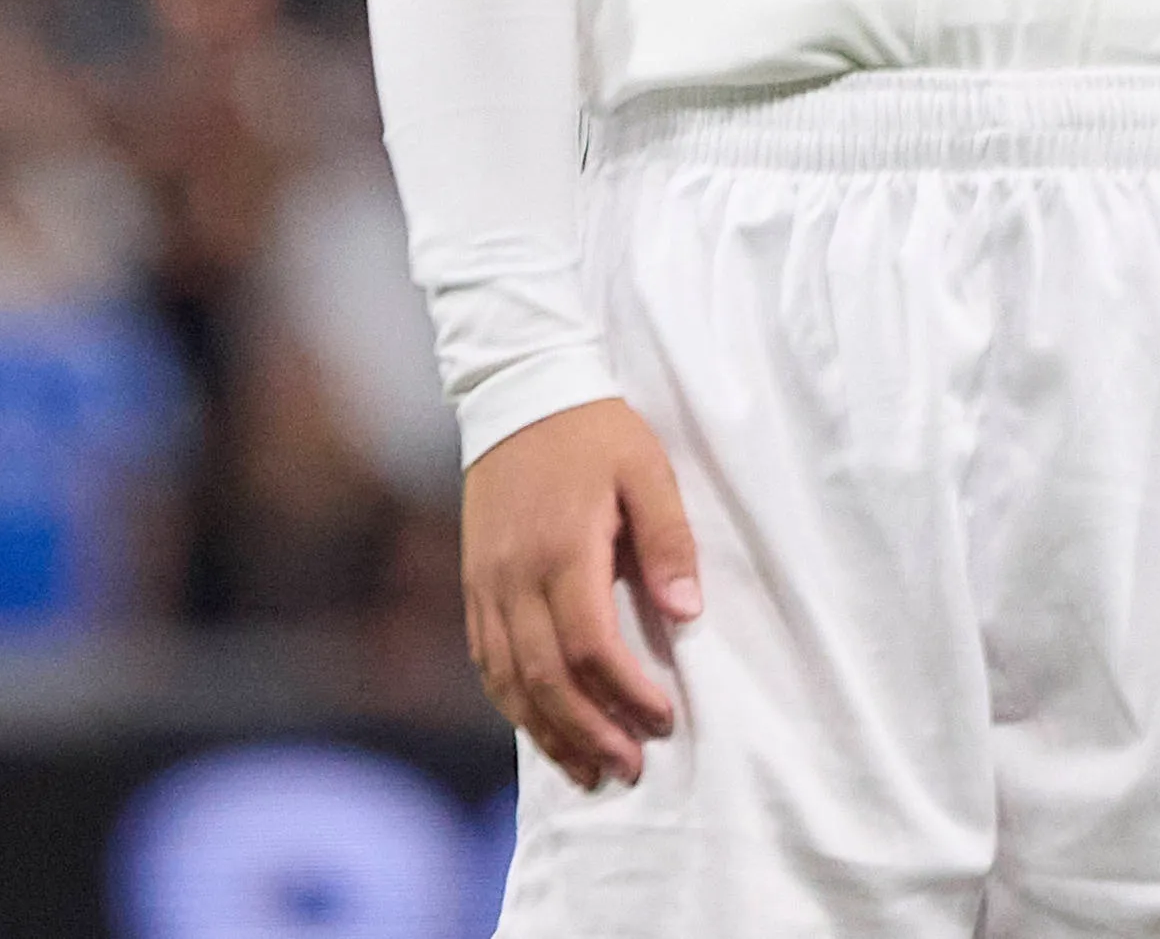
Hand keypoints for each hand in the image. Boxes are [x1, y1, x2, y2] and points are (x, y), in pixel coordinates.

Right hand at [459, 397, 702, 790]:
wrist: (520, 390)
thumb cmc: (596, 432)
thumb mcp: (648, 470)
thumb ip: (668, 541)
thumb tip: (685, 615)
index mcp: (562, 549)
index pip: (590, 646)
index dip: (626, 693)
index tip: (662, 719)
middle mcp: (515, 575)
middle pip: (545, 678)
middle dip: (588, 733)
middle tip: (628, 768)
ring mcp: (487, 582)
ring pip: (508, 679)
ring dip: (547, 732)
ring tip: (588, 770)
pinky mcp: (474, 582)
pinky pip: (485, 658)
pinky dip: (511, 702)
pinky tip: (539, 727)